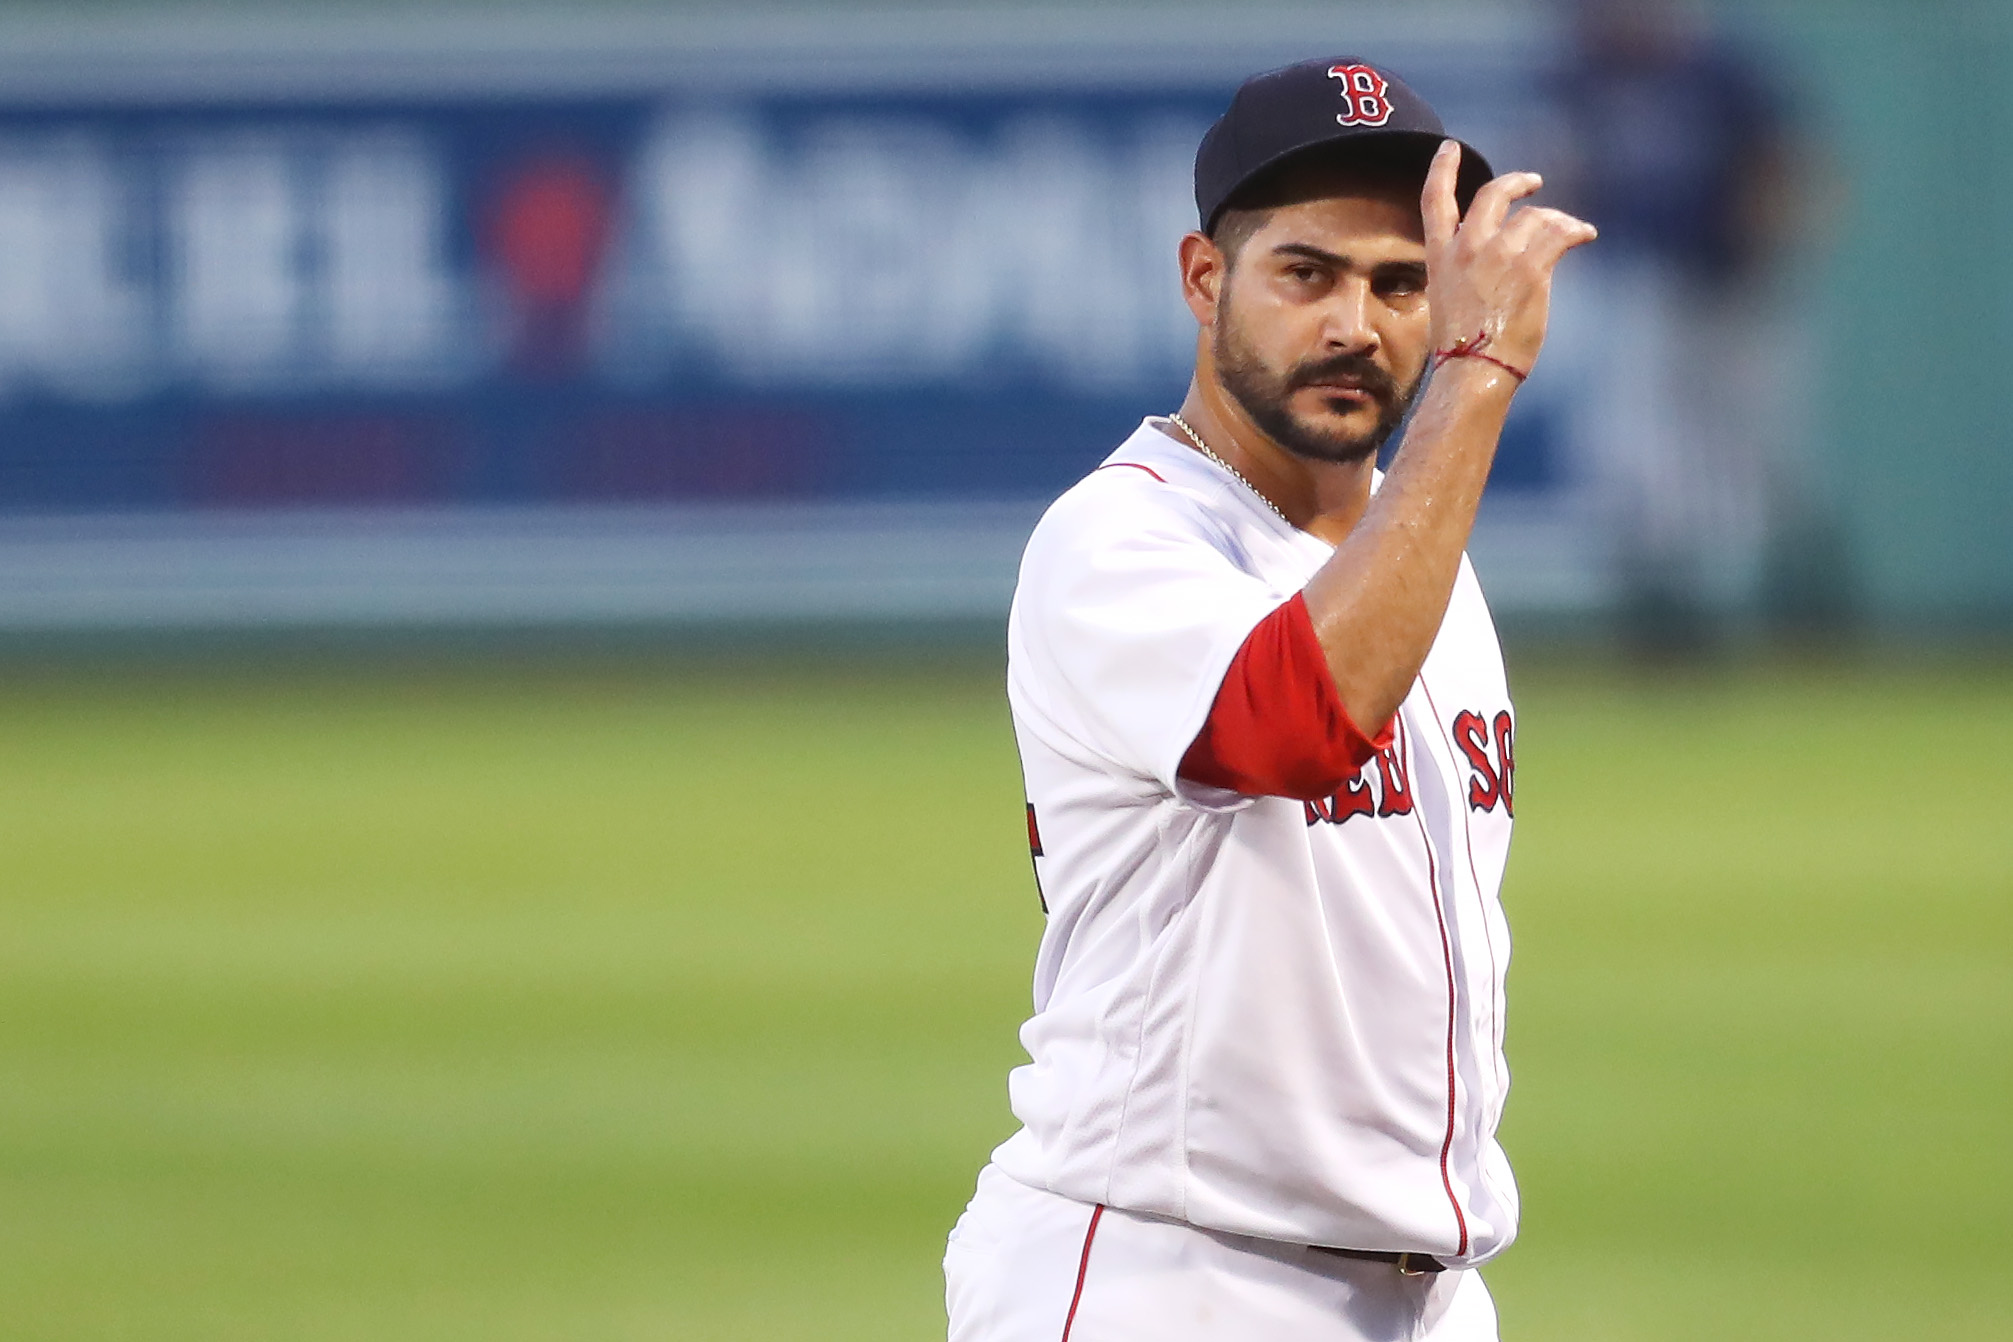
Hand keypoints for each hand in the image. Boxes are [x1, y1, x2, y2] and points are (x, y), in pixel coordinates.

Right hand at [1420, 141, 1596, 374]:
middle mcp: (1468, 248)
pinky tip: (1586, 235)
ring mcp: (1500, 255)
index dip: (1442, 169)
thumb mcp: (1450, 301)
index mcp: (1441, 257)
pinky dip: (1576, 231)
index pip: (1435, 200)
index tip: (1449, 148)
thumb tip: (1499, 267)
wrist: (1472, 371)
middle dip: (1516, 183)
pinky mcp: (1531, 267)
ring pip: (1535, 217)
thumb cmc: (1463, 351)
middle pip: (1493, 195)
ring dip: (1557, 220)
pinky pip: (1561, 234)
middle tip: (1533, 183)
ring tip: (1572, 229)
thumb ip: (1469, 273)